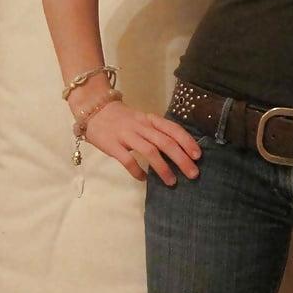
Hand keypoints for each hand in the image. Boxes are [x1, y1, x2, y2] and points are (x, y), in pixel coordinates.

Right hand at [79, 101, 203, 185]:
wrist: (94, 110)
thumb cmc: (124, 120)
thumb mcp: (144, 121)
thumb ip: (158, 133)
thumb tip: (180, 152)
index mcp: (151, 120)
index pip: (173, 129)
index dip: (187, 142)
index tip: (198, 156)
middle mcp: (141, 126)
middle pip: (165, 142)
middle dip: (181, 159)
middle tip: (193, 174)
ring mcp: (126, 135)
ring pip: (149, 151)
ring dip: (162, 168)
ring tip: (172, 182)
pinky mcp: (112, 145)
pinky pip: (127, 159)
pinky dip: (137, 170)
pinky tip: (144, 179)